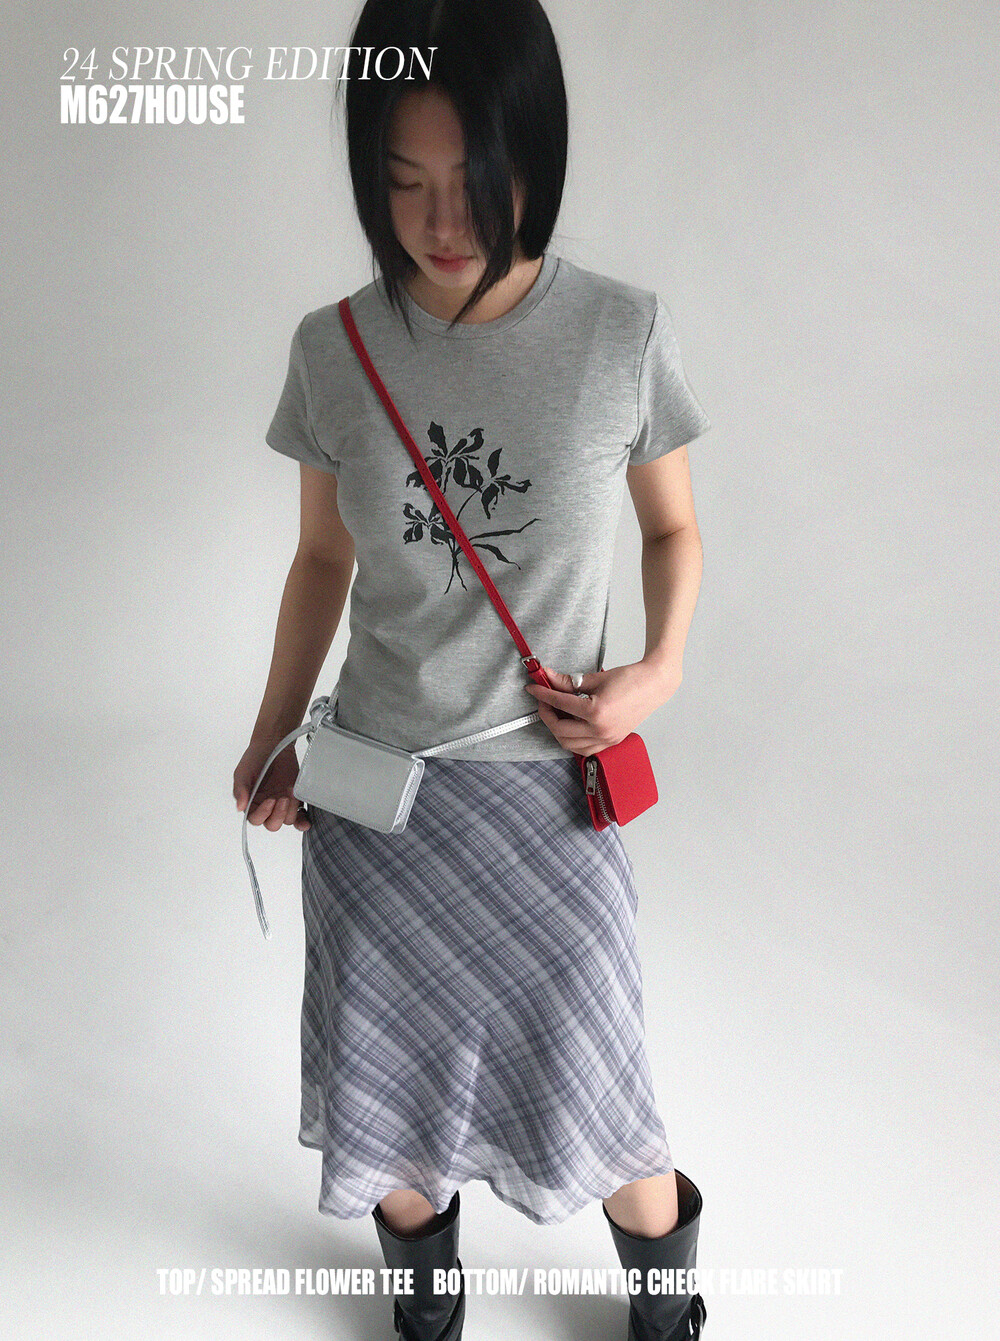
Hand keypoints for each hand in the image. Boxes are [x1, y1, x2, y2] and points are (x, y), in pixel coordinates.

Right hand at [233, 740, 311, 831]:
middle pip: (272, 824)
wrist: (272, 744)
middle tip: (283, 799)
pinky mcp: (295, 799)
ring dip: (290, 809)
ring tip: (291, 790)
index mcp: (252, 803)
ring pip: (287, 820)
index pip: (256, 819)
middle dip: (278, 815)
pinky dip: (303, 822)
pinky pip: (300, 816)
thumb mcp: (242, 773)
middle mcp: (267, 807)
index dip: (263, 813)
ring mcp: (282, 804)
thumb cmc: (255, 758)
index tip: (270, 800)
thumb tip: (240, 807)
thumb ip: (240, 790)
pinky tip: (305, 822)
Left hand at [524, 659, 681, 753]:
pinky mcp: (611, 741)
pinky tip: (571, 725)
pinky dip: (572, 740)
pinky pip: (584, 749)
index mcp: (596, 712)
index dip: (543, 695)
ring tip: (556, 713)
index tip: (534, 688)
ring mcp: (607, 739)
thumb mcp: (595, 678)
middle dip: (547, 715)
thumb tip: (549, 677)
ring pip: (570, 745)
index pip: (560, 704)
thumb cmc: (631, 679)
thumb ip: (568, 682)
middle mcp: (601, 730)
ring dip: (558, 730)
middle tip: (544, 700)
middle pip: (560, 730)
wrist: (654, 685)